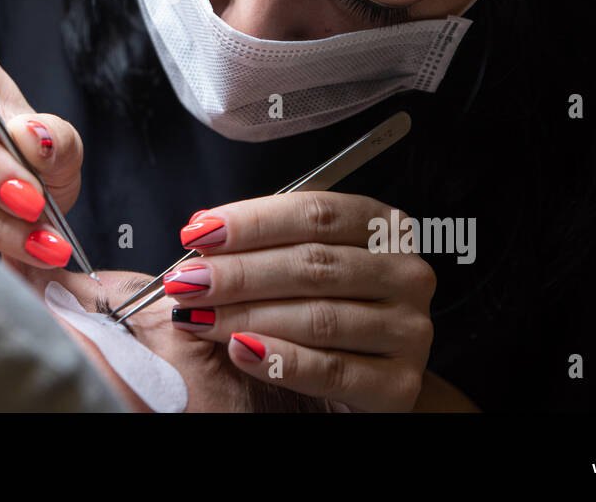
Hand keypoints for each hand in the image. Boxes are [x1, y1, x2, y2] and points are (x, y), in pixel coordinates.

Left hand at [164, 192, 435, 411]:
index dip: (253, 221)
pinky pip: (330, 370)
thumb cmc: (329, 304)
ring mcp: (408, 329)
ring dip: (247, 316)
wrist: (373, 376)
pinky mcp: (397, 383)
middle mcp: (405, 272)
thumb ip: (263, 244)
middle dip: (239, 273)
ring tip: (198, 318)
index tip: (199, 232)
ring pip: (318, 318)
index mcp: (384, 227)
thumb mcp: (305, 261)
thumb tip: (201, 227)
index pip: (316, 213)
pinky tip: (240, 350)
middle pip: (313, 264)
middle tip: (187, 281)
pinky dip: (279, 360)